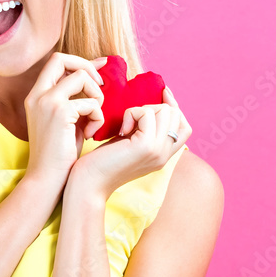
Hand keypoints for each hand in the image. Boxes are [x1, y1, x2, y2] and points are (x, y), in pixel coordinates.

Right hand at [24, 53, 107, 187]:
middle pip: (61, 58)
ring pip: (80, 76)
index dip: (80, 61)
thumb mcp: (68, 121)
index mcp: (36, 96)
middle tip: (100, 87)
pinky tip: (91, 133)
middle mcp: (37, 95)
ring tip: (95, 116)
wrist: (47, 180)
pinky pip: (90, 102)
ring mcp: (46, 102)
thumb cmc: (60, 155)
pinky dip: (98, 116)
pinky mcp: (59, 113)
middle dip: (86, 67)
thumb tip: (98, 75)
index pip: (56, 62)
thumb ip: (78, 99)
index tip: (101, 68)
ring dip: (96, 94)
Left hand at [70, 84, 190, 198]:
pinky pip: (147, 114)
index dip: (174, 107)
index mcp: (163, 156)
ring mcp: (158, 151)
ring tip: (125, 125)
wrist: (90, 182)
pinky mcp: (146, 146)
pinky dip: (131, 113)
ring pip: (165, 111)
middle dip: (154, 106)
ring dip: (142, 109)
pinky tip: (120, 129)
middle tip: (132, 119)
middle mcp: (165, 155)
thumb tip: (151, 104)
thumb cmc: (102, 161)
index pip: (185, 127)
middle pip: (176, 115)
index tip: (160, 93)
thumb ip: (144, 131)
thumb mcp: (130, 143)